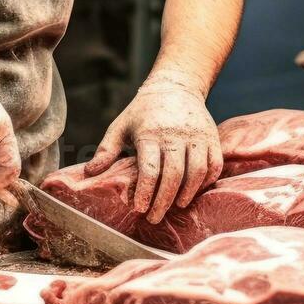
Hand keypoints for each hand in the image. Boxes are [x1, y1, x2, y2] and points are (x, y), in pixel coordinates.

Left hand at [85, 79, 221, 222]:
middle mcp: (175, 134)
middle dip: (164, 200)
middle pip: (173, 175)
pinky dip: (206, 182)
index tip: (140, 209)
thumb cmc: (143, 111)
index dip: (145, 191)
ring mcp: (196, 136)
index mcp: (150, 133)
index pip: (149, 168)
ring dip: (187, 193)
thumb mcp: (121, 126)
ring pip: (197, 171)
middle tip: (155, 217)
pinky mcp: (211, 137)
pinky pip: (214, 164)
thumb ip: (106, 149)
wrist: (176, 86)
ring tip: (176, 206)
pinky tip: (195, 191)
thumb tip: (89, 172)